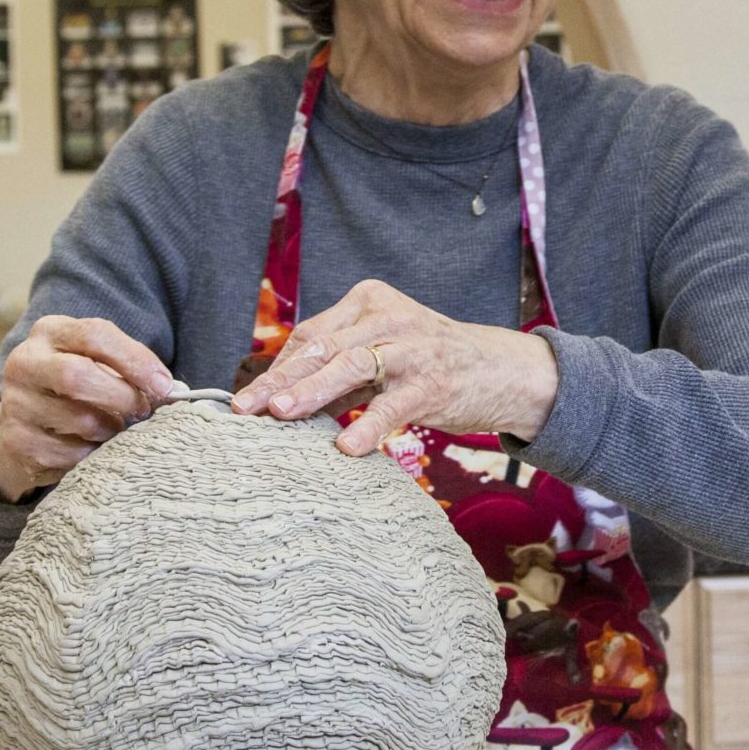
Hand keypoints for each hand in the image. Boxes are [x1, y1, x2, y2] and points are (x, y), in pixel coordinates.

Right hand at [0, 316, 171, 500]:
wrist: (24, 421)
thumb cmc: (74, 386)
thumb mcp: (96, 362)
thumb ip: (130, 368)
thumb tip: (173, 391)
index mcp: (49, 332)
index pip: (95, 335)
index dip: (135, 361)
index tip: (164, 385)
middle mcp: (25, 363)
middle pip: (78, 377)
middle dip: (123, 397)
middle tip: (143, 410)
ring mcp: (16, 403)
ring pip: (80, 421)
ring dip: (111, 430)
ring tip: (113, 428)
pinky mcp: (18, 442)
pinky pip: (72, 454)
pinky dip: (93, 454)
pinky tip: (90, 446)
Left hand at [231, 279, 558, 454]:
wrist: (502, 371)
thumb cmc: (430, 365)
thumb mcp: (382, 355)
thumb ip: (338, 372)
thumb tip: (279, 401)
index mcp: (368, 302)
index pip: (310, 335)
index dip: (276, 368)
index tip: (247, 398)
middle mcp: (387, 317)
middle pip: (321, 348)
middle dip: (280, 381)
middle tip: (246, 409)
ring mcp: (412, 347)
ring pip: (351, 366)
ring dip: (312, 392)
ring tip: (281, 413)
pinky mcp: (433, 381)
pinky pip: (393, 405)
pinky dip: (368, 425)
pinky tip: (346, 447)